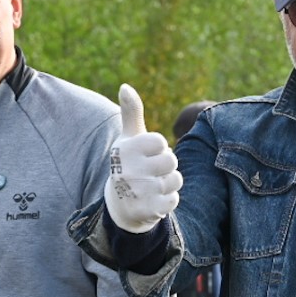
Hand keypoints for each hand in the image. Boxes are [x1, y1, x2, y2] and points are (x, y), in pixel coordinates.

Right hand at [105, 84, 182, 232]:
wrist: (120, 204)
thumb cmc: (130, 163)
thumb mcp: (129, 139)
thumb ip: (131, 113)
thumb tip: (125, 86)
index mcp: (125, 149)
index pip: (161, 142)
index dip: (158, 149)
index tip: (145, 155)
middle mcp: (128, 170)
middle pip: (171, 161)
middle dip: (166, 167)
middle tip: (150, 172)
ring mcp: (137, 191)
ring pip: (175, 180)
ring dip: (168, 184)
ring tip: (151, 187)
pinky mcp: (146, 210)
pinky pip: (173, 200)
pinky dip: (168, 201)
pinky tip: (153, 201)